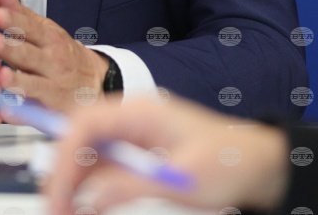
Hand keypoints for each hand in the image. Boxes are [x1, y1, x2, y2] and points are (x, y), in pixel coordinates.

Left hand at [0, 0, 109, 112]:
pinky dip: (20, 111)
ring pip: (31, 83)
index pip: (30, 28)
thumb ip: (18, 11)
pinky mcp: (51, 108)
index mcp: (50, 37)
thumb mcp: (44, 30)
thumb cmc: (59, 54)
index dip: (14, 22)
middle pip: (28, 54)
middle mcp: (53, 60)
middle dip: (11, 48)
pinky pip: (34, 111)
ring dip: (15, 80)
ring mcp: (53, 85)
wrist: (94, 83)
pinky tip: (6, 111)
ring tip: (0, 75)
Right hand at [45, 94, 289, 214]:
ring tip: (65, 212)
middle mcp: (131, 119)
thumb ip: (132, 185)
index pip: (85, 124)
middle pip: (80, 138)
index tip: (58, 193)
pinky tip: (86, 208)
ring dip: (73, 182)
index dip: (65, 157)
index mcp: (140, 112)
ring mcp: (134, 136)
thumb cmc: (230, 163)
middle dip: (63, 172)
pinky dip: (91, 188)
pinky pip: (104, 168)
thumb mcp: (183, 179)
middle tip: (55, 208)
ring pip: (88, 154)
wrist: (262, 166)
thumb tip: (89, 199)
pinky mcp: (139, 155)